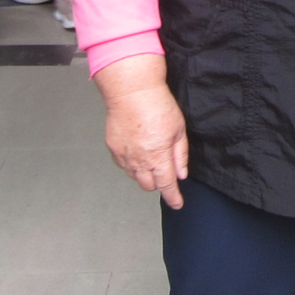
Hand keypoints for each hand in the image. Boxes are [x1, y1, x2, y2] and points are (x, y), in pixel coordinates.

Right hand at [93, 55, 188, 207]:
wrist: (132, 91)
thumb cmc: (157, 105)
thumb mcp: (178, 129)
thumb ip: (180, 155)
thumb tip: (181, 174)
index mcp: (158, 156)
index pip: (166, 185)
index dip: (173, 197)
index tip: (177, 203)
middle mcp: (139, 160)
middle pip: (148, 185)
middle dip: (158, 182)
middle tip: (164, 170)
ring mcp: (123, 155)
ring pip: (134, 176)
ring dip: (144, 173)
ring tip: (150, 155)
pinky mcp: (112, 148)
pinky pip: (123, 165)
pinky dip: (131, 164)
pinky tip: (137, 150)